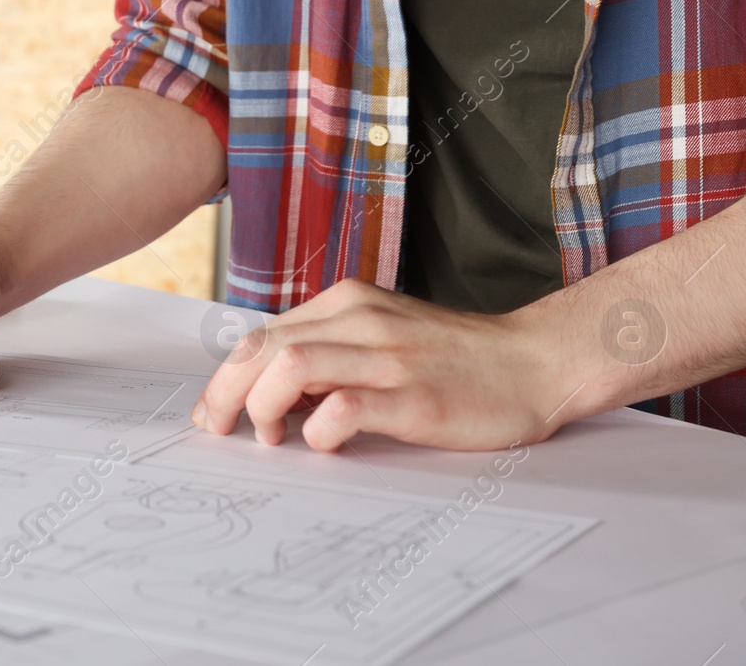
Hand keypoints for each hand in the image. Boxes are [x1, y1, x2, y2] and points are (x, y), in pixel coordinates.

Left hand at [192, 279, 575, 451]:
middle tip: (219, 430)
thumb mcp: (380, 337)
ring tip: (268, 437)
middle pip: (263, 347)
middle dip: (226, 392)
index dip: (225, 376)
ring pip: (291, 366)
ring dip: (263, 406)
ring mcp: (388, 357)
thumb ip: (329, 356)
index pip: (262, 334)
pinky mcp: (415, 395)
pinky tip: (323, 442)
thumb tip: (267, 397)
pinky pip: (345, 407)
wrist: (534, 362)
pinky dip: (319, 429)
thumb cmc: (454, 359)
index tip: (212, 412)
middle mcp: (361, 321)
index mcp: (347, 303)